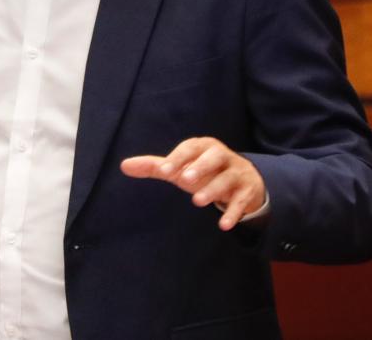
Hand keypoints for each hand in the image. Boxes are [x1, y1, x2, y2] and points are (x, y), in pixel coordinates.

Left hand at [121, 137, 265, 230]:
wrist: (243, 181)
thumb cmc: (204, 172)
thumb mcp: (180, 168)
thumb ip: (155, 167)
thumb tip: (124, 165)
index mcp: (204, 147)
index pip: (190, 148)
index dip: (177, 158)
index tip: (164, 172)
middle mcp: (222, 156)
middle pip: (214, 157)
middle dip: (200, 167)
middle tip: (184, 179)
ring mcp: (237, 173)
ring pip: (227, 179)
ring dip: (213, 190)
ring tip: (197, 201)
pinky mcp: (247, 191)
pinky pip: (241, 201)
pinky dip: (234, 213)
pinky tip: (223, 225)